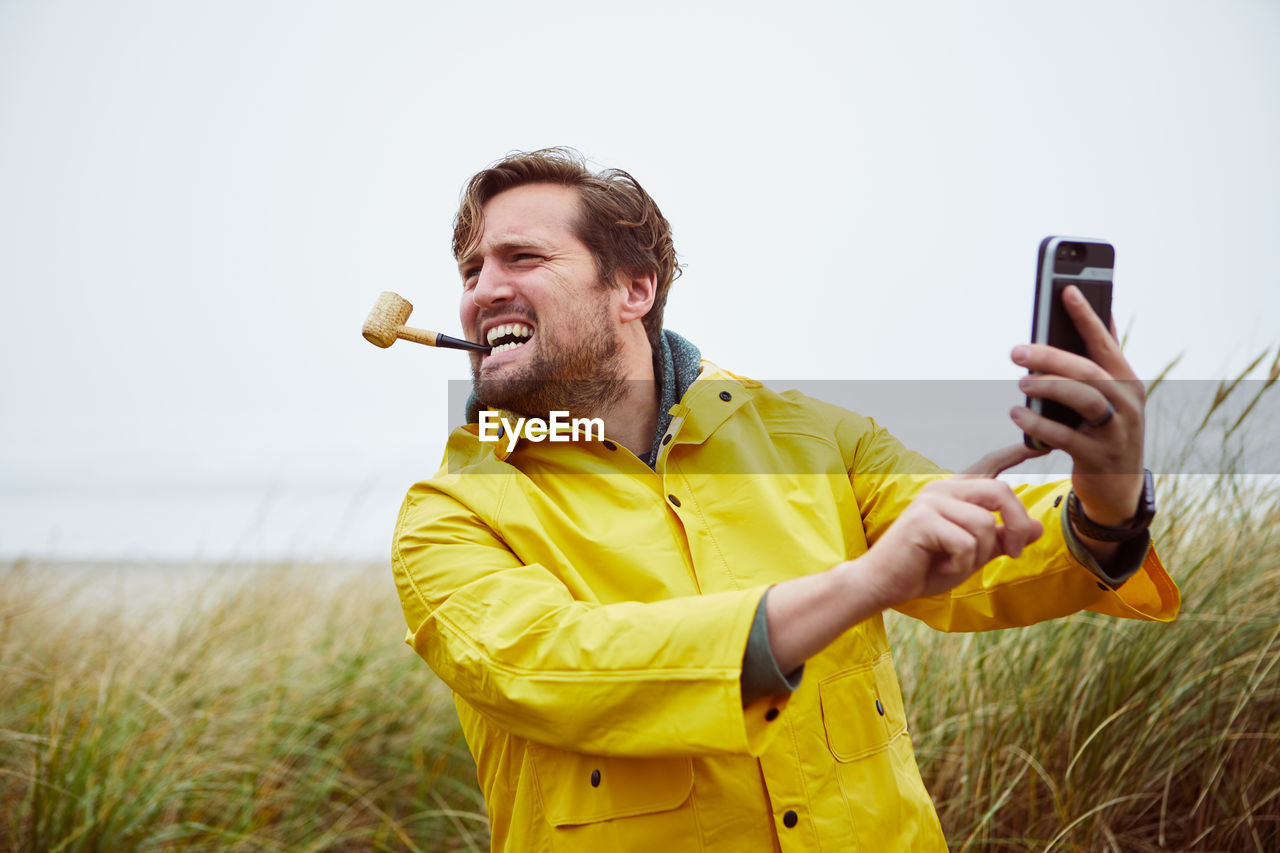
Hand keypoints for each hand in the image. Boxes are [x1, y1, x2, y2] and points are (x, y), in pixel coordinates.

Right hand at [853, 473, 1043, 609]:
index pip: (994, 471)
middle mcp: (942, 489)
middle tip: (1011, 553)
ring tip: (957, 564)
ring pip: (984, 525)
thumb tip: (1038, 527)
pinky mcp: (922, 520)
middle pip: (999, 492)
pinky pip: (966, 543)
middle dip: (1014, 525)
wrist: (882, 584)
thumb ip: (1000, 539)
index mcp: (954, 492)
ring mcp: (931, 502)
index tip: (1036, 447)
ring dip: (978, 555)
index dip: (1016, 454)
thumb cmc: (923, 569)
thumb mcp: (972, 554)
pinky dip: (961, 563)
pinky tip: (941, 567)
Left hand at [1010, 285, 1144, 525]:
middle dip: (1052, 356)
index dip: (1087, 316)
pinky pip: (1067, 436)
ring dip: (1048, 386)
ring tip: (1020, 382)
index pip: (1105, 342)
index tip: (1066, 290)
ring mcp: (1117, 431)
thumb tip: (1092, 317)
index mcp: (1127, 381)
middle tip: (1016, 351)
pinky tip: (1018, 414)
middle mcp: (1128, 402)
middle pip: (1089, 370)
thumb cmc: (1104, 433)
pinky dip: (1039, 424)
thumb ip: (1098, 364)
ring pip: (1084, 398)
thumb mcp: (1108, 399)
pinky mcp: (1099, 458)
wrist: (1118, 491)